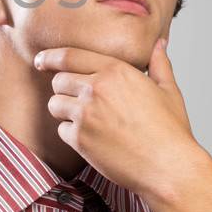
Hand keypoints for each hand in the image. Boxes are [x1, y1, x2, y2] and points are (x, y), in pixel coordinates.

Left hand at [35, 38, 198, 194]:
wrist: (167, 167)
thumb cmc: (170, 131)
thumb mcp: (168, 91)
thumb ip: (158, 64)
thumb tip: (158, 44)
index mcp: (115, 71)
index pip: (69, 55)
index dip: (50, 57)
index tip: (41, 60)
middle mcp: (96, 88)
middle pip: (58, 80)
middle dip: (64, 88)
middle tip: (78, 99)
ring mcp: (85, 114)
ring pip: (55, 104)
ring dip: (64, 110)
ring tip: (87, 120)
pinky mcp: (79, 139)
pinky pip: (61, 130)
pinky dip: (71, 134)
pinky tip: (93, 138)